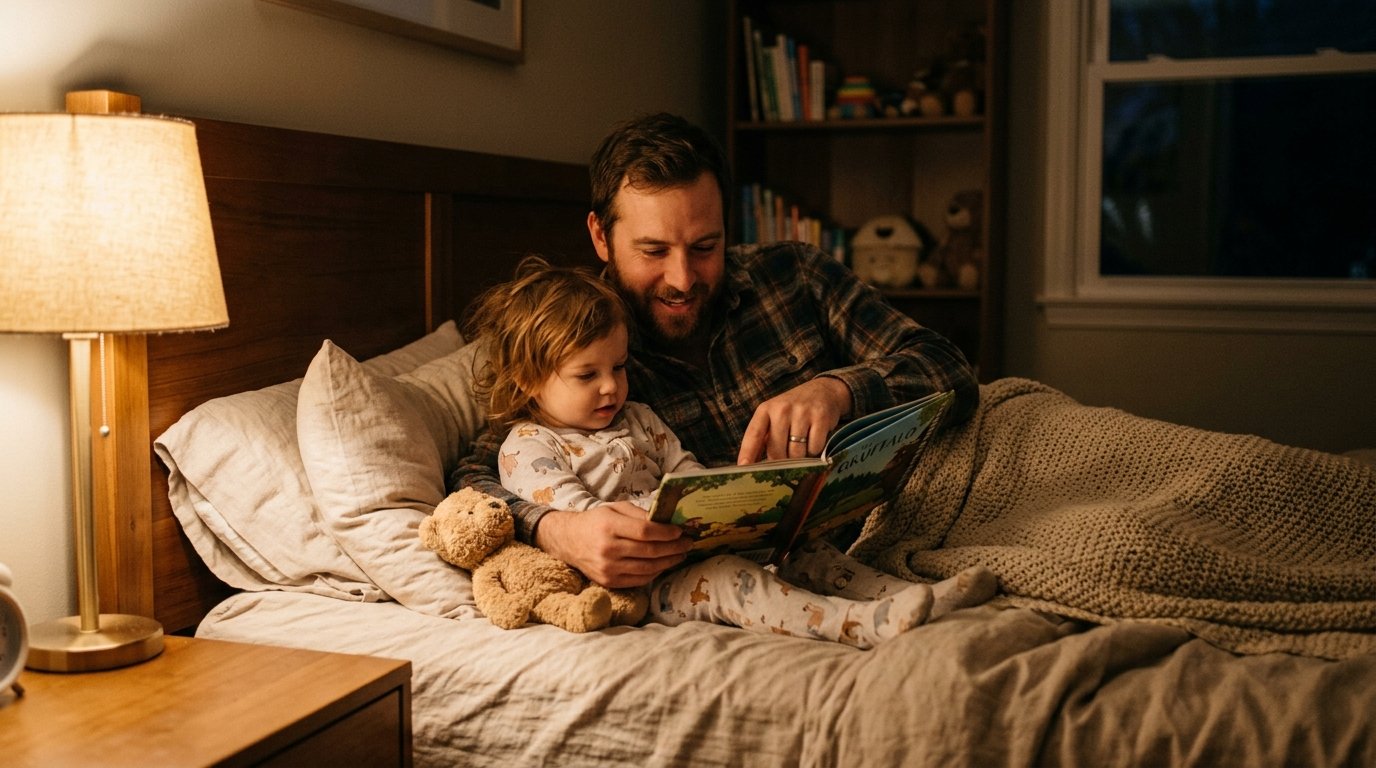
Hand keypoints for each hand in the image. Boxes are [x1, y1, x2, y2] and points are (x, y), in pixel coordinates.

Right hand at [534, 502, 689, 587]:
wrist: (567, 541)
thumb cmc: (596, 521)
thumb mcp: (615, 508)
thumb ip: (639, 514)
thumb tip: (666, 521)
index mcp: (609, 525)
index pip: (645, 532)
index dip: (666, 533)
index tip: (680, 531)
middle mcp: (608, 548)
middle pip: (649, 551)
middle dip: (673, 548)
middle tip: (687, 543)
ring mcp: (607, 568)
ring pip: (647, 568)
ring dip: (668, 562)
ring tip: (680, 555)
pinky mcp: (608, 581)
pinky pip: (639, 580)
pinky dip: (655, 572)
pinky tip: (663, 565)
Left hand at [737, 376, 852, 463]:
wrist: (824, 391)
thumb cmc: (794, 410)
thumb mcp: (774, 416)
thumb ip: (764, 437)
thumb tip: (752, 465)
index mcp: (766, 409)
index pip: (754, 434)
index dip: (747, 452)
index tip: (743, 467)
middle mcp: (782, 409)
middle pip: (777, 451)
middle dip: (782, 461)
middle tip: (787, 458)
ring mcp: (802, 412)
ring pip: (796, 453)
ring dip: (800, 458)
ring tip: (802, 446)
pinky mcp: (821, 418)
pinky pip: (814, 448)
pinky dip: (815, 450)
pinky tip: (814, 439)